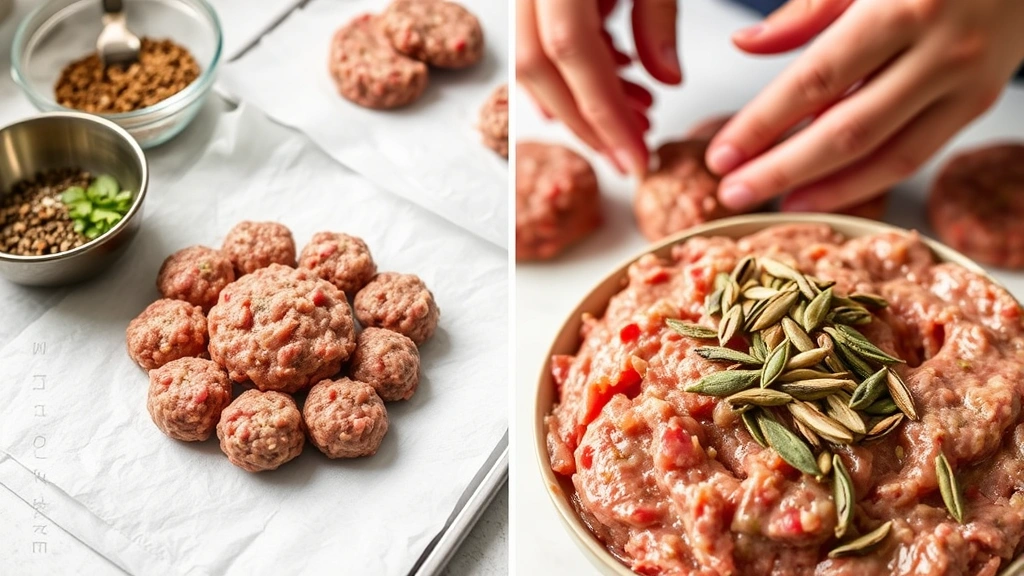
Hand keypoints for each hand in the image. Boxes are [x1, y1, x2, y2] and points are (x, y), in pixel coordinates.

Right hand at [516, 0, 681, 176]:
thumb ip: (658, 15)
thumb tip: (666, 77)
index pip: (571, 50)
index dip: (604, 112)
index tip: (635, 157)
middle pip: (538, 68)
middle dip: (586, 124)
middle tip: (629, 155)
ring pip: (531, 62)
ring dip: (581, 102)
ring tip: (636, 115)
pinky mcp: (529, 2)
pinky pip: (535, 43)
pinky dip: (570, 73)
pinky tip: (613, 78)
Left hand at [707, 0, 1023, 211]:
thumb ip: (806, 9)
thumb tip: (746, 45)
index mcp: (902, 5)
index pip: (816, 79)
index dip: (764, 124)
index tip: (722, 152)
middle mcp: (940, 49)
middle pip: (847, 129)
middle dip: (782, 168)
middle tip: (734, 191)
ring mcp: (966, 82)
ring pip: (887, 156)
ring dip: (824, 189)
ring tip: (773, 202)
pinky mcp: (977, 103)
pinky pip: (916, 156)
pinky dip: (866, 181)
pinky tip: (823, 191)